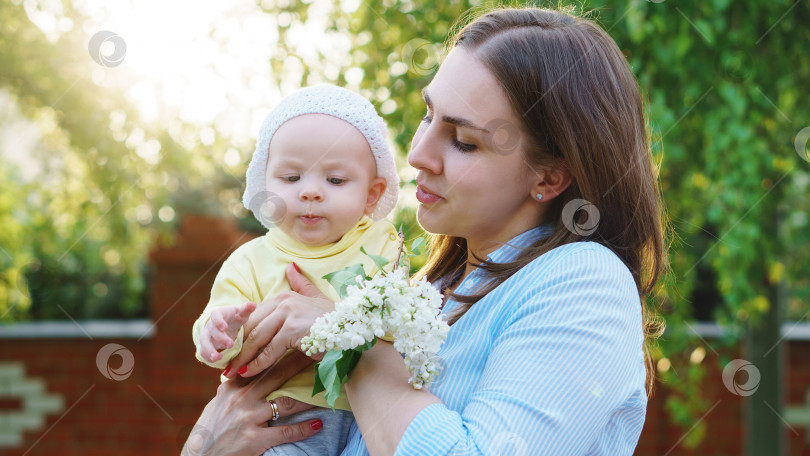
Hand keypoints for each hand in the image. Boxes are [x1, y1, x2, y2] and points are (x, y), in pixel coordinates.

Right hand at [183, 351, 320, 455]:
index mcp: (233, 386)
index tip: (295, 341)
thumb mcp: (218, 402)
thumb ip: (234, 386)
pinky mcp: (254, 439)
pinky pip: (285, 432)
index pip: (260, 364)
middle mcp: (242, 398)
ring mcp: (249, 418)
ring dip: (307, 398)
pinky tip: (318, 424)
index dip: (279, 351)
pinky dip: (304, 429)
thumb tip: (244, 370)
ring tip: (324, 391)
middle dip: (298, 364)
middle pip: (277, 376)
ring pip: (286, 403)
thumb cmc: (210, 428)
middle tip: (317, 354)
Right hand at [198, 301, 256, 362]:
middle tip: (230, 344)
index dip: (218, 321)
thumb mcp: (241, 313)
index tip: (224, 327)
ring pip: (204, 343)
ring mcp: (207, 336)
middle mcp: (210, 325)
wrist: (227, 324)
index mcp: (218, 314)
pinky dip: (207, 357)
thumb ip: (246, 309)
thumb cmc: (235, 317)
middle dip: (220, 338)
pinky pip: (203, 352)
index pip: (215, 316)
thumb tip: (253, 304)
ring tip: (217, 357)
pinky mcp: (206, 346)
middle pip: (211, 331)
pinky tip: (216, 360)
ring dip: (209, 350)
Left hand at [223, 263, 333, 378]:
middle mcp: (284, 301)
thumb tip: (290, 266)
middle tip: (224, 362)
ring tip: (232, 371)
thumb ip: (301, 284)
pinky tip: (248, 372)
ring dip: (242, 357)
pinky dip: (257, 363)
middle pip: (251, 326)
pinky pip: (270, 349)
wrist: (351, 332)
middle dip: (236, 346)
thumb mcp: (315, 298)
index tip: (229, 348)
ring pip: (257, 338)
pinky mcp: (293, 330)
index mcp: (284, 295)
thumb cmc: (333, 319)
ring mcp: (288, 314)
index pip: (253, 315)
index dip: (240, 333)